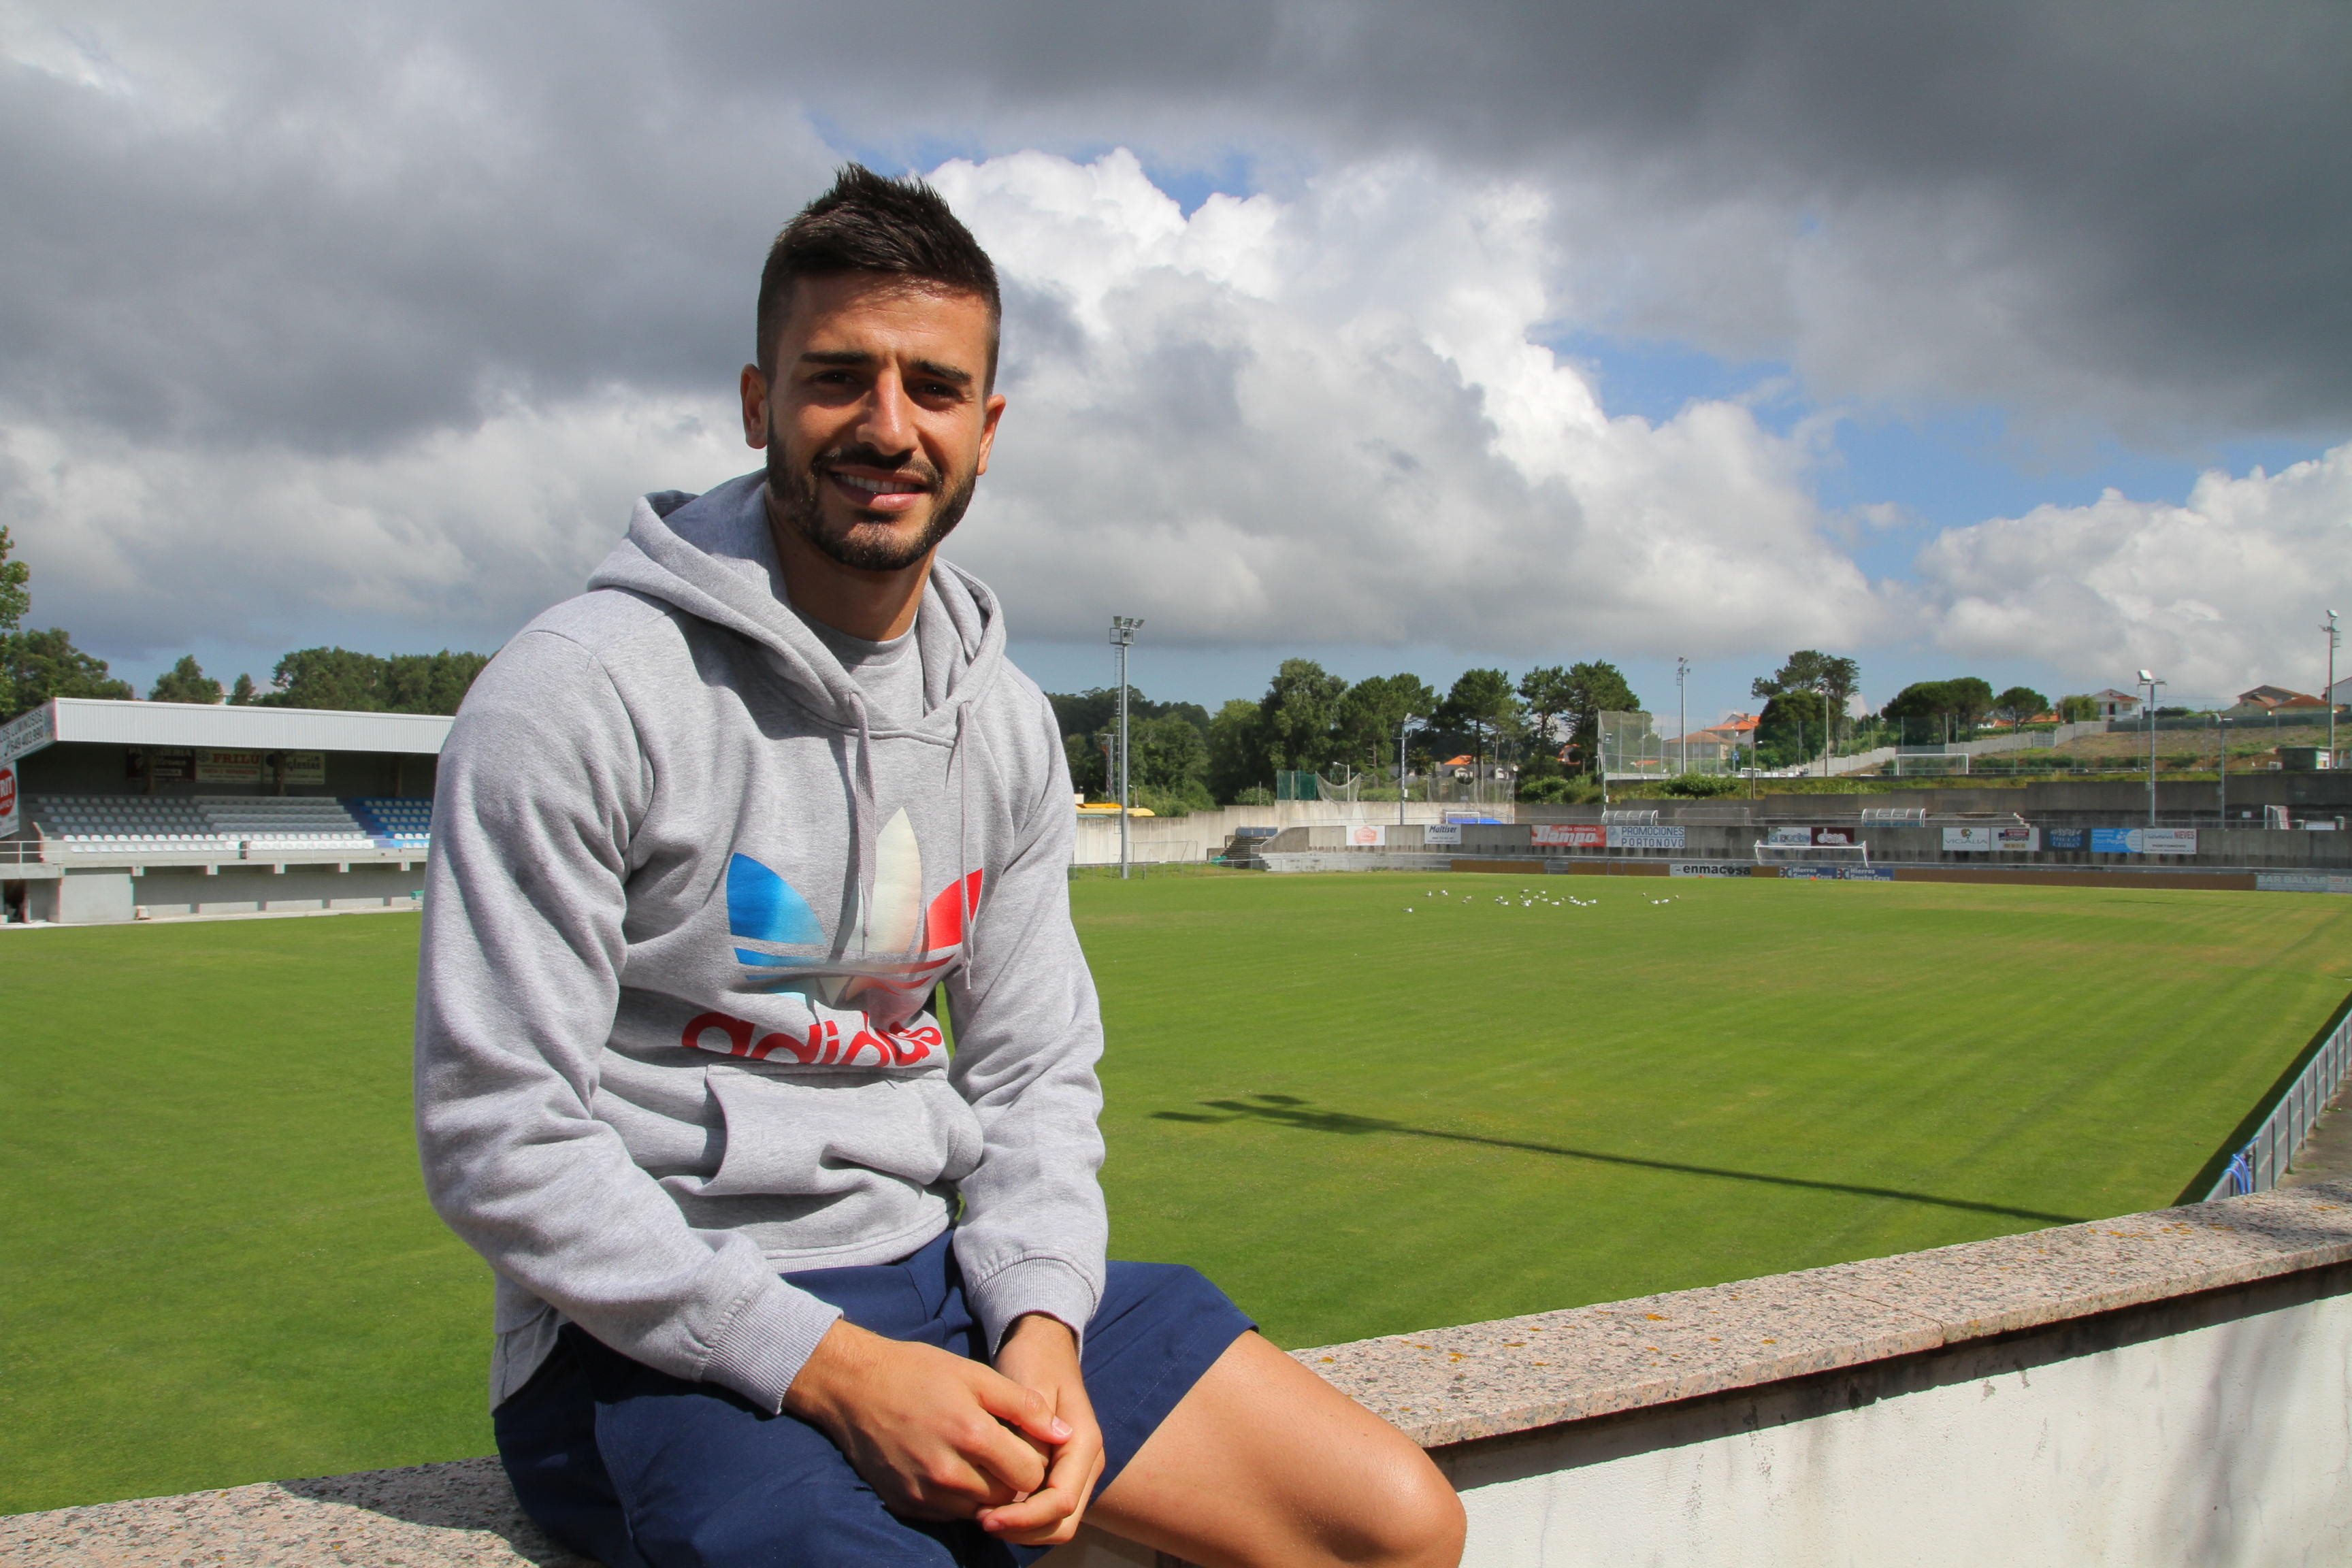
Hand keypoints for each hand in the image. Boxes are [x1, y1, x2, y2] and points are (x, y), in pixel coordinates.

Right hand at [783, 1319, 1070, 1519]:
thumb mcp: (976, 1375)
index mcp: (972, 1434)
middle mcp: (948, 1472)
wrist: (853, 1385)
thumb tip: (1063, 1433)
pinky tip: (950, 1467)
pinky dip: (958, 1497)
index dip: (1035, 1460)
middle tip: (1002, 1451)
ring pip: (980, 1510)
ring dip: (986, 1490)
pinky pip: (949, 1514)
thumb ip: (1024, 1405)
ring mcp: (924, 1492)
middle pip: (1007, 1497)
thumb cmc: (918, 1372)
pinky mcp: (905, 1503)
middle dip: (1012, 1478)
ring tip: (975, 1457)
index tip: (1025, 1444)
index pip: (1030, 1475)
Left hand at [977, 1313, 1104, 1547]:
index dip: (1024, 1518)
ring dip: (1022, 1529)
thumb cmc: (1033, 1360)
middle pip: (1062, 1522)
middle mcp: (1087, 1463)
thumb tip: (1027, 1473)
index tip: (985, 1516)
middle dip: (1023, 1530)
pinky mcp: (1060, 1472)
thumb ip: (1031, 1428)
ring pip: (1056, 1523)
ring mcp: (1076, 1470)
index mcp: (1084, 1442)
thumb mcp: (1029, 1386)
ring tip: (981, 1516)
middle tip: (980, 1521)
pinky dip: (1021, 1518)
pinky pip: (1045, 1510)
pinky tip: (990, 1506)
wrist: (1042, 1344)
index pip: (1060, 1501)